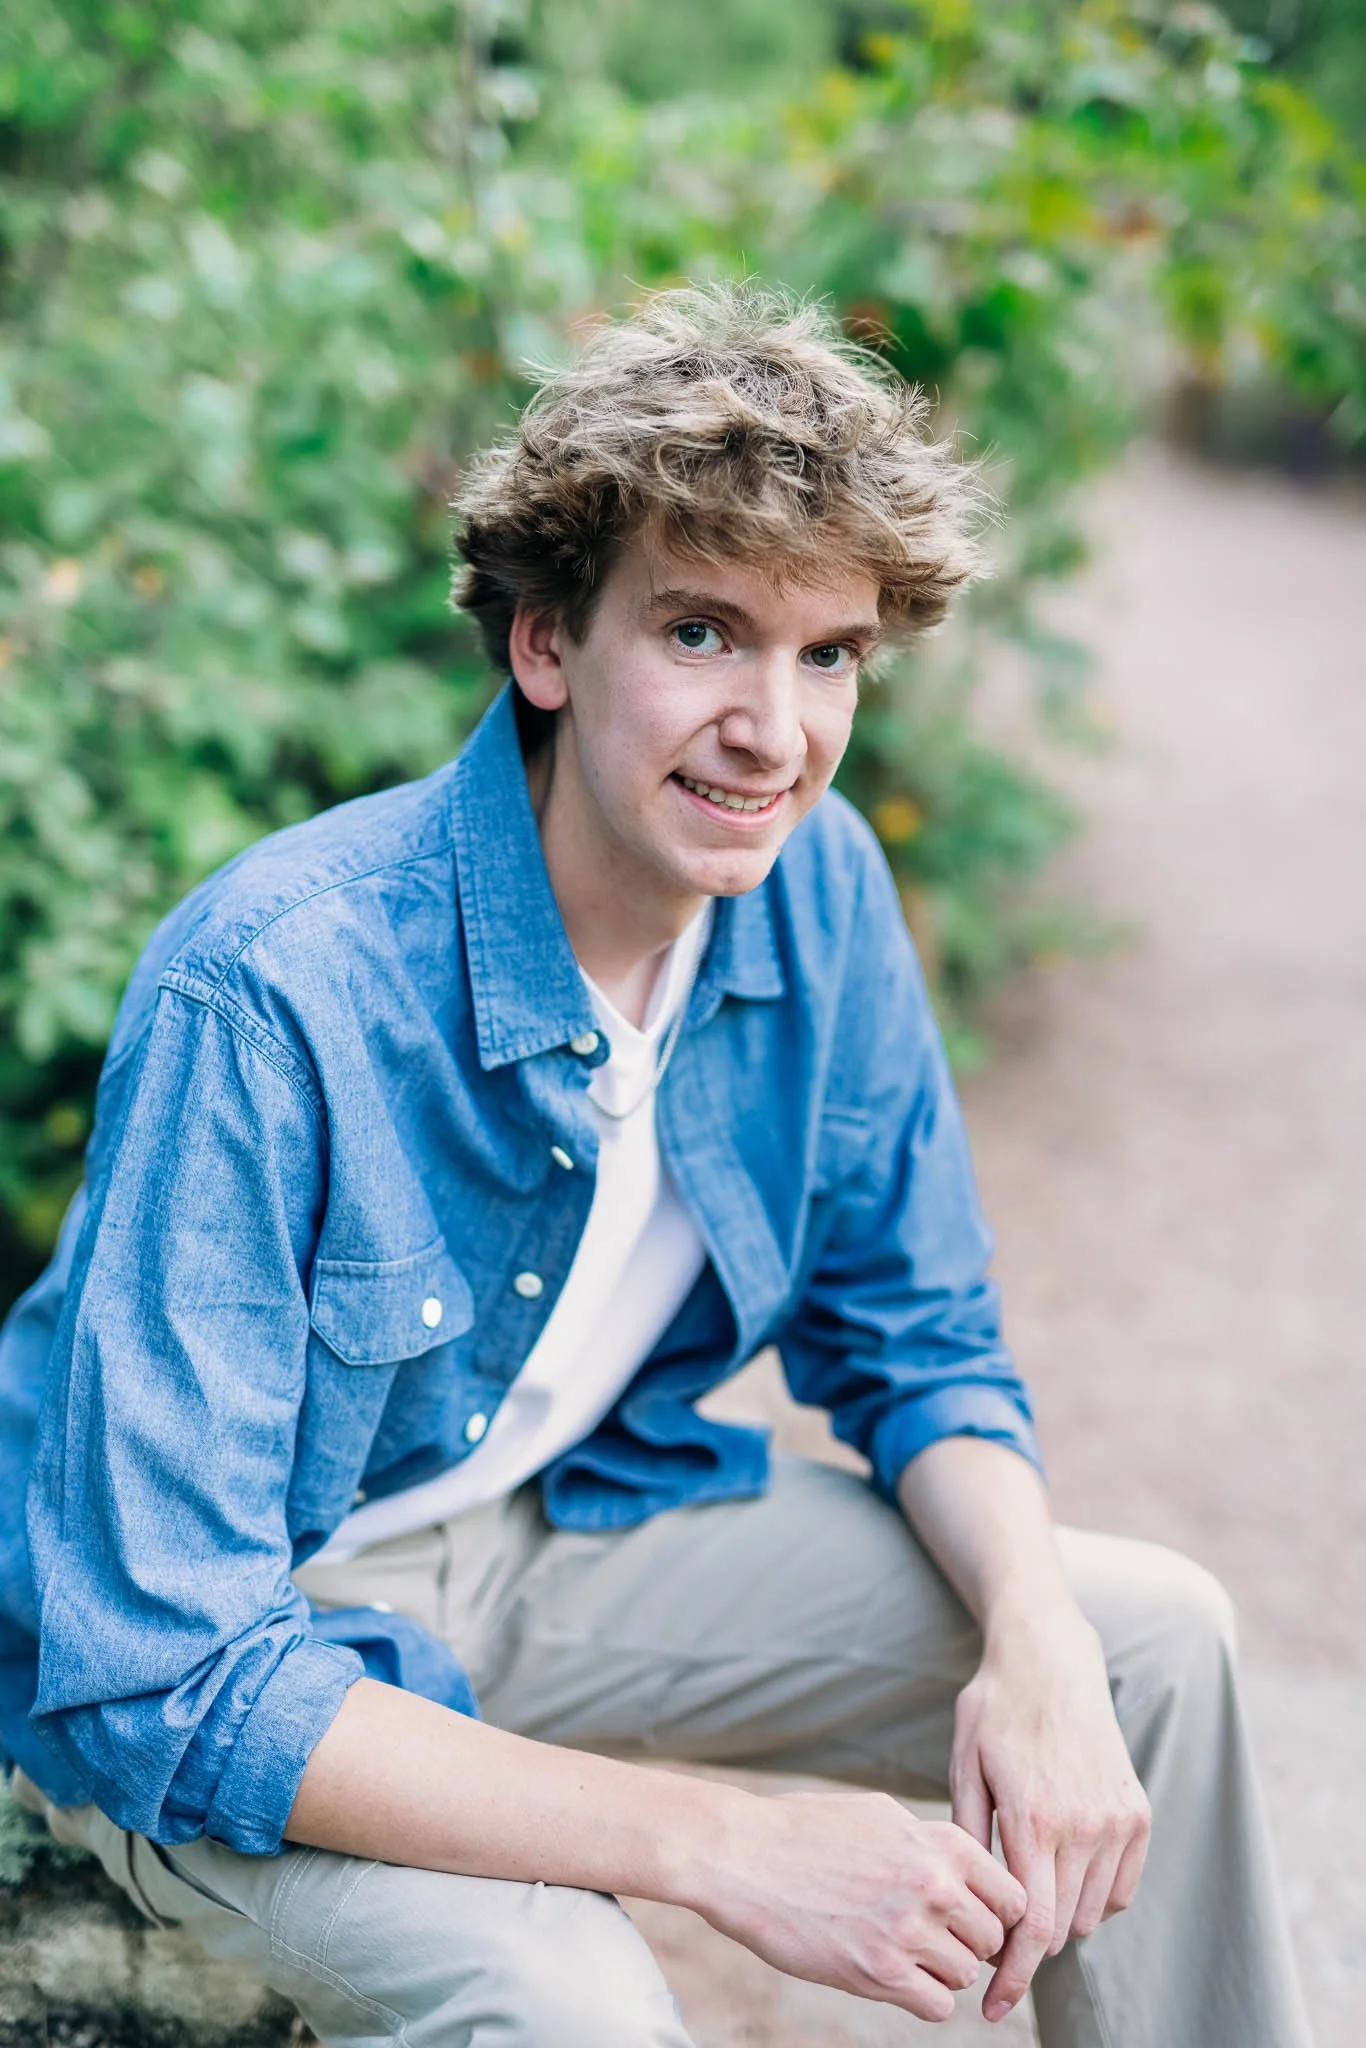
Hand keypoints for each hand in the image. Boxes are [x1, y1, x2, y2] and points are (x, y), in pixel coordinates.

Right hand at [697, 1787, 1026, 2022]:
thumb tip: (967, 1871)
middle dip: (970, 1943)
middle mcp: (935, 1886)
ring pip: (966, 1975)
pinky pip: (937, 2006)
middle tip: (933, 1937)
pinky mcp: (879, 1973)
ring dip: (942, 1971)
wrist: (746, 1857)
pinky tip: (894, 1974)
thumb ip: (931, 1843)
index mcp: (941, 1843)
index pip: (1013, 1896)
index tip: (975, 1918)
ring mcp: (909, 1931)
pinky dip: (923, 1997)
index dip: (998, 1912)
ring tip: (904, 1951)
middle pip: (993, 1940)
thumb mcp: (881, 1814)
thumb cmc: (808, 1831)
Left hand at [950, 1607, 1150, 2023]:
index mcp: (1034, 1818)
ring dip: (1059, 1918)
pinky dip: (1094, 1896)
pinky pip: (1121, 1889)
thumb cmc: (995, 1710)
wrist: (1051, 1659)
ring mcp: (1117, 1819)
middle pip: (1060, 1928)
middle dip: (1026, 1945)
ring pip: (1091, 1914)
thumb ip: (969, 1839)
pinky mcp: (1139, 1813)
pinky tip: (1064, 1871)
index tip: (992, 2008)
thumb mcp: (964, 1766)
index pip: (1029, 1926)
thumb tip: (967, 1906)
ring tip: (1026, 1887)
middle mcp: (1084, 1825)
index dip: (1011, 1976)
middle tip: (995, 1935)